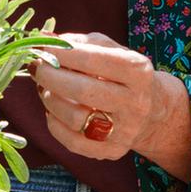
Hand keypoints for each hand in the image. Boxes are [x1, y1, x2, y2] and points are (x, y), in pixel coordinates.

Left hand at [34, 31, 182, 162]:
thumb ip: (82, 43)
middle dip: (51, 76)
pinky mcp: (113, 151)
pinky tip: (52, 111)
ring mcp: (125, 130)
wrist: (154, 111)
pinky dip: (54, 125)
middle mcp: (135, 102)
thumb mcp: (113, 51)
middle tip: (36, 67)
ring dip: (50, 100)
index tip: (41, 46)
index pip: (94, 59)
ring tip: (44, 89)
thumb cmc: (124, 74)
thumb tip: (46, 41)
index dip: (62, 52)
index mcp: (138, 71)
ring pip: (75, 118)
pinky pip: (73, 142)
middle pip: (83, 91)